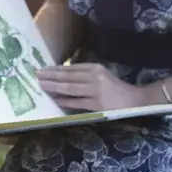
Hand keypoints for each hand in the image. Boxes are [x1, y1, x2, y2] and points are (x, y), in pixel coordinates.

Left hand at [35, 63, 149, 111]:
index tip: (43, 69)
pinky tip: (55, 100)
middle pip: (67, 76)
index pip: (71, 68)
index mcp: (96, 68)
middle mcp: (95, 76)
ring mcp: (96, 90)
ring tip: (41, 86)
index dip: (55, 69)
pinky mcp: (97, 104)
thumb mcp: (102, 76)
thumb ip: (85, 75)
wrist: (135, 101)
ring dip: (53, 87)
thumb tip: (63, 76)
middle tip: (36, 75)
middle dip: (50, 76)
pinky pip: (77, 102)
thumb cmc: (116, 89)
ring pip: (69, 88)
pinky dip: (64, 101)